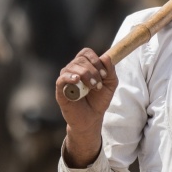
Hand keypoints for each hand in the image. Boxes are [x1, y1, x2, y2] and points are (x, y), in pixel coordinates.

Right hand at [55, 48, 117, 167]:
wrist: (92, 118)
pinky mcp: (60, 90)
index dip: (96, 60)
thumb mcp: (110, 84)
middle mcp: (72, 70)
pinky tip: (77, 80)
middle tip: (99, 85)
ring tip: (93, 88)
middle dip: (93, 71)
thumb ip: (110, 70)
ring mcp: (65, 79)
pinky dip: (70, 77)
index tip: (105, 74)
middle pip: (81, 59)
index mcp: (83, 65)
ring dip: (86, 76)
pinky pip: (62, 79)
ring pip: (72, 67)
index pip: (86, 53)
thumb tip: (106, 57)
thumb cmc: (99, 100)